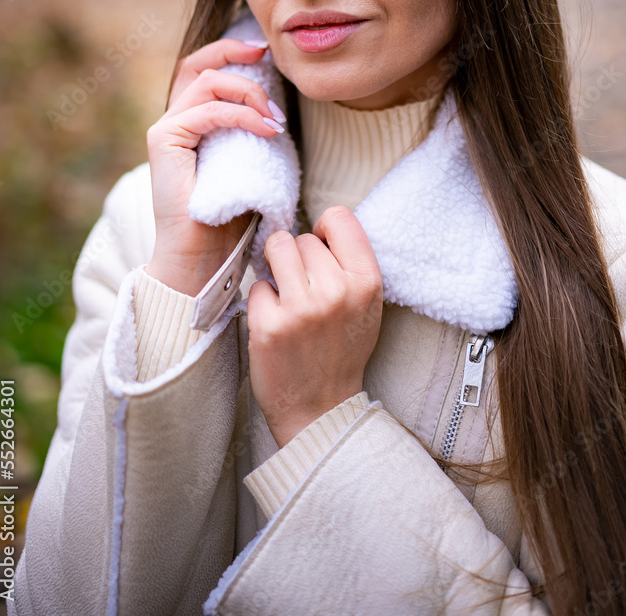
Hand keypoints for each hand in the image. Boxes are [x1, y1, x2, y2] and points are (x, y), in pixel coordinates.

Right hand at [145, 38, 284, 295]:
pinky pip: (208, 112)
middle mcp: (173, 121)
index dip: (231, 52)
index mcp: (190, 123)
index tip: (264, 51)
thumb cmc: (230, 218)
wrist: (204, 258)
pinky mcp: (164, 142)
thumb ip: (250, 131)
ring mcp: (165, 130)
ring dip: (248, 91)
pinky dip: (241, 114)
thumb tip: (278, 106)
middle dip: (234, 52)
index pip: (203, 70)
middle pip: (197, 64)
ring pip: (207, 82)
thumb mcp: (248, 162)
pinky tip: (267, 129)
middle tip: (268, 56)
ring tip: (275, 116)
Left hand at [246, 206, 382, 446]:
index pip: (339, 217)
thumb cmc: (342, 348)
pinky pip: (257, 285)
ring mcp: (302, 308)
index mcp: (367, 282)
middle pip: (302, 237)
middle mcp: (337, 291)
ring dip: (276, 270)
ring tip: (288, 298)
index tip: (321, 251)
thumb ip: (351, 263)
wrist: (321, 409)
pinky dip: (262, 301)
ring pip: (276, 249)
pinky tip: (276, 323)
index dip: (324, 230)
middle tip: (305, 292)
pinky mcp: (269, 325)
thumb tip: (320, 223)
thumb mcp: (366, 303)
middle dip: (299, 260)